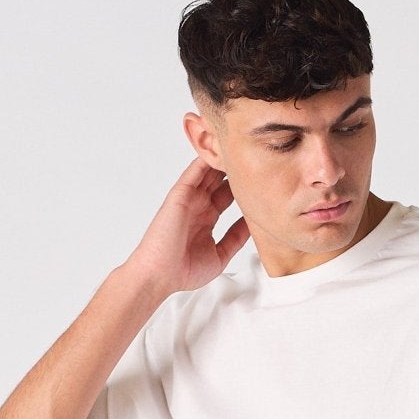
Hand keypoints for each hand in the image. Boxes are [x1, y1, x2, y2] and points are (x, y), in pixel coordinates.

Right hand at [122, 157, 249, 298]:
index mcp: (206, 219)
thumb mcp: (221, 255)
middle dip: (234, 168)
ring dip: (221, 159)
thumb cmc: (184, 271)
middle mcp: (198, 206)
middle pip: (219, 180)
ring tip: (238, 143)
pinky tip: (217, 145)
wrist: (161, 275)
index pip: (226, 197)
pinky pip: (194, 171)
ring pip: (208, 172)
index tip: (257, 178)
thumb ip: (236, 238)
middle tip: (251, 155)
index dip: (241, 187)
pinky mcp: (180, 194)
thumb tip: (253, 225)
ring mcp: (189, 199)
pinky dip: (204, 159)